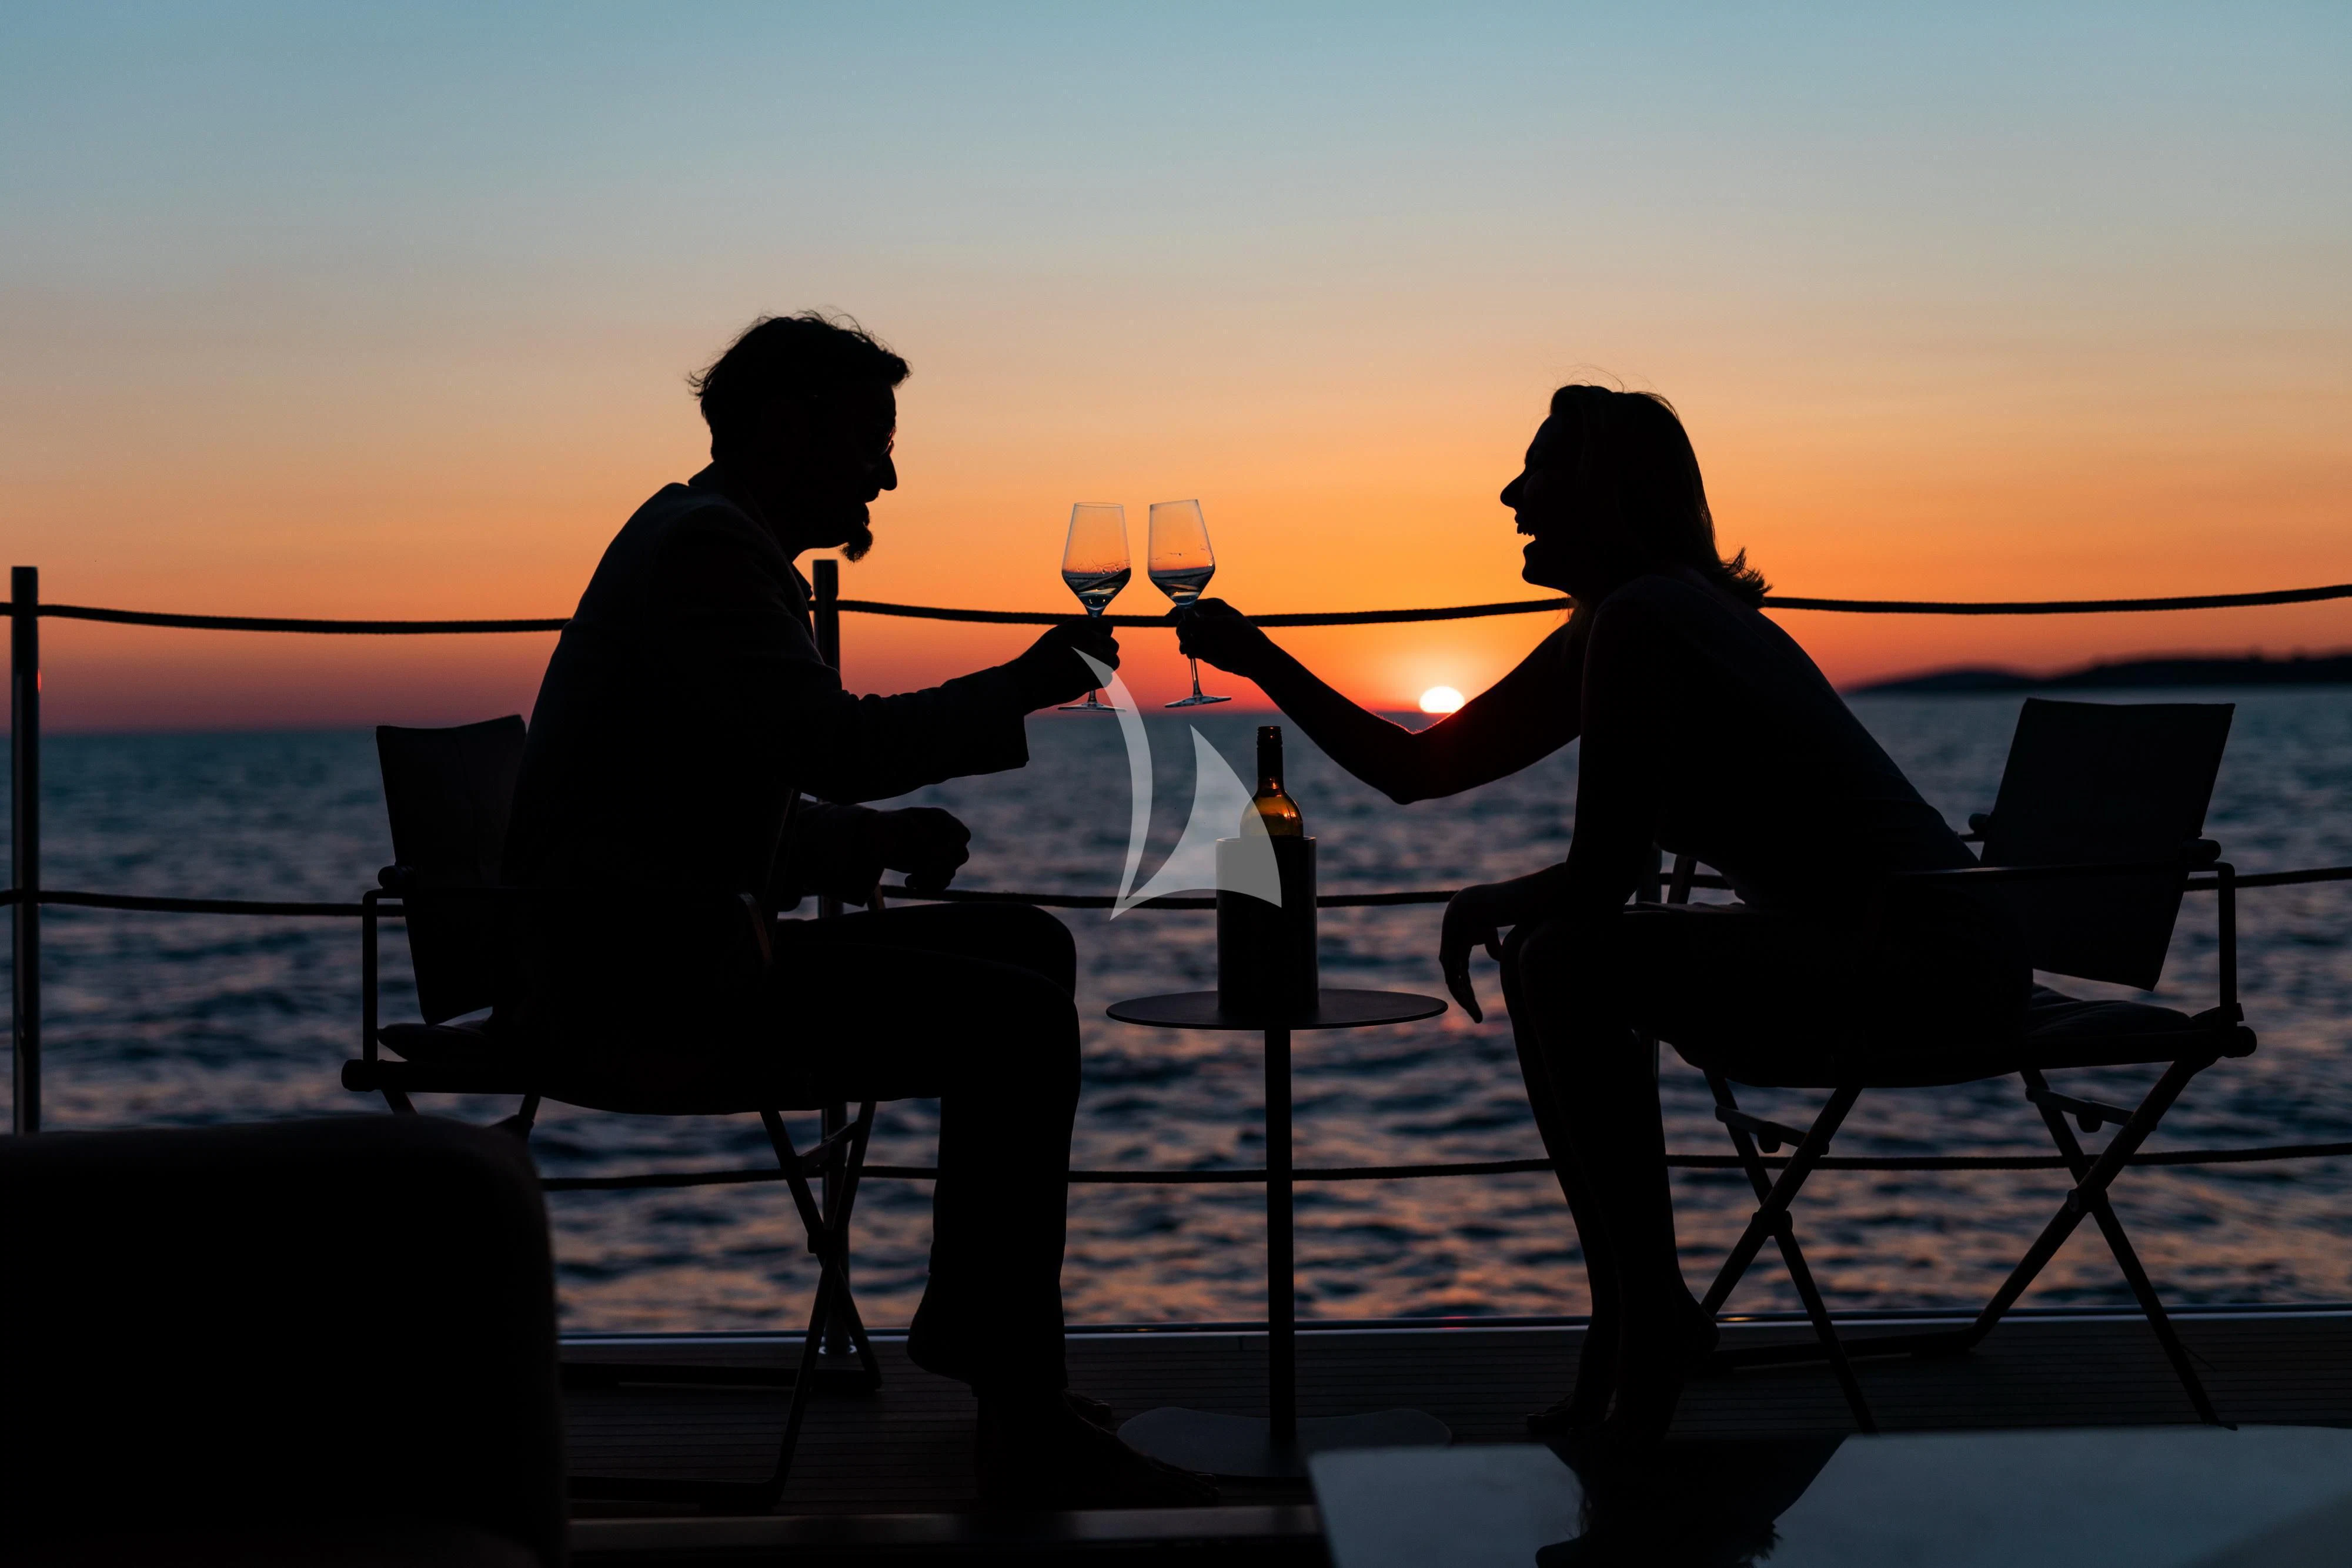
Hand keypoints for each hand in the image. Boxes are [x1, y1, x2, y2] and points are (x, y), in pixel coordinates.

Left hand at [874, 807, 970, 894]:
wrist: (872, 840)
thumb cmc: (884, 826)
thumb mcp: (896, 825)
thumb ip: (915, 832)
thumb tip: (931, 847)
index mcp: (939, 819)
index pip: (961, 835)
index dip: (952, 848)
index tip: (932, 856)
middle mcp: (944, 835)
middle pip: (960, 856)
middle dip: (940, 867)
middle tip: (919, 871)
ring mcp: (940, 852)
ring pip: (950, 872)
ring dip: (930, 879)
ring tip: (910, 880)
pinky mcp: (932, 867)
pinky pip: (941, 882)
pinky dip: (928, 886)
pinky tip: (910, 883)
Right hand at [1009, 617, 1119, 709]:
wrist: (1027, 681)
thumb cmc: (1040, 660)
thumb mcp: (1057, 636)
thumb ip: (1079, 634)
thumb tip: (1098, 637)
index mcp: (1078, 626)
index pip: (1108, 627)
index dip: (1104, 637)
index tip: (1097, 645)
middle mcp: (1088, 639)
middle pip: (1113, 646)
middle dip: (1105, 655)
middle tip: (1090, 663)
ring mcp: (1093, 658)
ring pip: (1113, 662)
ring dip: (1104, 668)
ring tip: (1087, 672)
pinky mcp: (1093, 677)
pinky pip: (1107, 679)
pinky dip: (1098, 682)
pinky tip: (1083, 681)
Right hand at [1173, 599, 1274, 680]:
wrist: (1253, 658)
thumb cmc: (1241, 636)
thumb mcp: (1221, 626)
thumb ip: (1201, 621)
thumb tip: (1185, 612)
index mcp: (1212, 607)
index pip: (1189, 606)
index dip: (1178, 611)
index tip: (1168, 618)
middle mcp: (1207, 619)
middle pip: (1184, 621)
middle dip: (1182, 629)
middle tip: (1184, 637)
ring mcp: (1205, 635)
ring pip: (1186, 636)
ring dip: (1184, 641)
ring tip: (1187, 648)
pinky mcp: (1205, 649)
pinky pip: (1191, 647)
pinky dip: (1189, 650)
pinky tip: (1190, 653)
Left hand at [1438, 883, 1512, 1022]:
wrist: (1480, 899)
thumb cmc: (1490, 910)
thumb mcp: (1491, 933)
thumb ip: (1492, 946)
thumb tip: (1496, 959)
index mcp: (1459, 945)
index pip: (1462, 975)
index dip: (1469, 992)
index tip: (1479, 1009)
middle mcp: (1451, 949)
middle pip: (1456, 981)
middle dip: (1467, 1000)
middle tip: (1478, 1018)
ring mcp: (1448, 950)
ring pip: (1453, 982)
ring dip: (1464, 999)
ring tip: (1476, 1013)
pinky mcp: (1448, 951)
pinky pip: (1452, 976)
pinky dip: (1460, 991)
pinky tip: (1469, 1002)